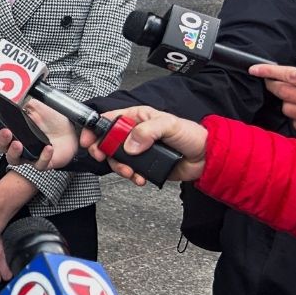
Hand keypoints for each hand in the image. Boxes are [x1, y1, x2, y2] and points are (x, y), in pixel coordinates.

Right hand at [0, 100, 77, 169]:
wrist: (72, 128)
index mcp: (16, 131)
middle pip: (3, 148)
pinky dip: (43, 157)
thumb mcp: (36, 105)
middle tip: (5, 132)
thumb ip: (21, 102)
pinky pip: (40, 164)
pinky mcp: (44, 162)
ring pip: (15, 160)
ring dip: (14, 153)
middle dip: (2, 141)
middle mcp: (20, 144)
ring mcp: (30, 155)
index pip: (0, 130)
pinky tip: (47, 148)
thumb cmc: (53, 118)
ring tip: (18, 144)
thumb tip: (7, 95)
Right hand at [79, 106, 206, 185]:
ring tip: (130, 172)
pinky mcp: (144, 164)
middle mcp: (135, 132)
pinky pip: (129, 170)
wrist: (206, 159)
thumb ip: (147, 131)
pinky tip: (140, 177)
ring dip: (120, 167)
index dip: (96, 128)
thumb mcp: (169, 125)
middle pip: (108, 140)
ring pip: (116, 158)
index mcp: (139, 117)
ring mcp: (139, 149)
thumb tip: (129, 144)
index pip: (110, 119)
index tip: (89, 139)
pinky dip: (131, 176)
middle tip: (104, 157)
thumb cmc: (191, 136)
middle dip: (103, 151)